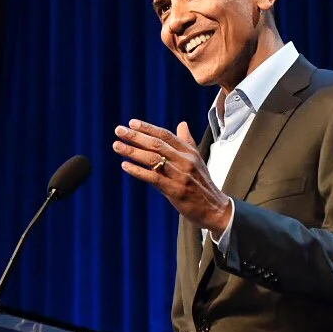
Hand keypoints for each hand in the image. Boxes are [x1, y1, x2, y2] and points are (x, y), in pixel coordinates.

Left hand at [113, 119, 232, 232]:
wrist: (214, 208)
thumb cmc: (202, 184)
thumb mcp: (197, 160)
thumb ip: (187, 141)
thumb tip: (182, 124)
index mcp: (189, 152)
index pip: (166, 135)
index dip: (148, 128)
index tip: (131, 123)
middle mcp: (185, 161)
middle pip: (157, 144)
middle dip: (136, 136)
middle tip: (118, 130)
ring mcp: (180, 175)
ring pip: (153, 159)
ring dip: (133, 151)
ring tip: (117, 145)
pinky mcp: (175, 191)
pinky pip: (153, 178)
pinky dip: (138, 171)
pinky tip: (125, 165)